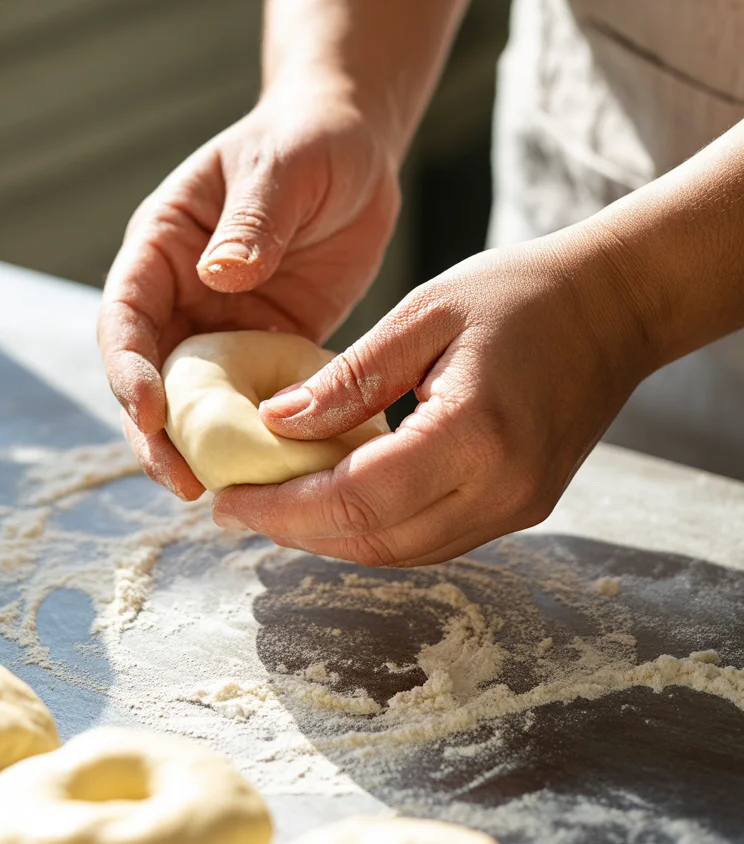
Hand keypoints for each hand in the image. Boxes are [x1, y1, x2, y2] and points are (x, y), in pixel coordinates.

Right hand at [98, 75, 399, 498]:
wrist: (354, 150)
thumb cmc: (306, 143)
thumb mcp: (279, 171)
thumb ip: (251, 223)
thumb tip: (220, 275)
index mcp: (162, 247)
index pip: (126, 316)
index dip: (127, 368)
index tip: (150, 412)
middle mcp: (182, 295)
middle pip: (149, 376)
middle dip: (156, 434)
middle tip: (183, 483)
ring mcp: (222, 326)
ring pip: (197, 401)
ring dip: (203, 448)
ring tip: (223, 495)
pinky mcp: (267, 347)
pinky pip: (254, 399)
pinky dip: (259, 436)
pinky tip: (279, 471)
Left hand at [213, 228, 656, 564]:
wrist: (614, 306)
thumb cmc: (519, 292)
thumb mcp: (423, 314)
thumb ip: (350, 378)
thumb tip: (275, 425)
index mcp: (475, 433)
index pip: (356, 500)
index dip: (283, 510)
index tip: (228, 500)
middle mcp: (502, 489)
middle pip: (375, 541)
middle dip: (297, 533)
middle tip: (238, 510)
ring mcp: (519, 507)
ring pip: (402, 551)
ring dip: (333, 537)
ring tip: (277, 507)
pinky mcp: (523, 507)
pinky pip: (433, 538)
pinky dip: (377, 528)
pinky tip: (339, 499)